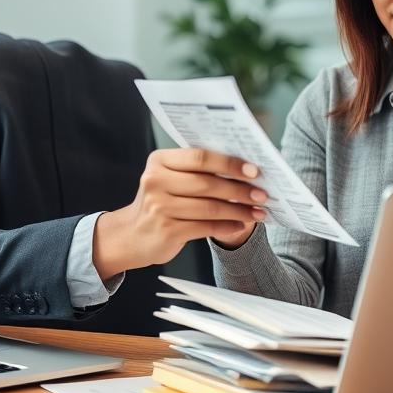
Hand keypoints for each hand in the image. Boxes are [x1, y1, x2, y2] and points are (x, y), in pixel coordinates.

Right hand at [91, 148, 266, 279]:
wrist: (130, 235)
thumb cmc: (160, 202)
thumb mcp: (168, 179)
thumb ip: (197, 171)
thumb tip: (243, 169)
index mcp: (159, 161)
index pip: (200, 157)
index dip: (229, 163)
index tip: (254, 170)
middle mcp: (156, 181)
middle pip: (207, 183)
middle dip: (239, 189)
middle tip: (262, 193)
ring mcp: (160, 207)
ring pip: (209, 207)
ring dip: (238, 210)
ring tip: (258, 212)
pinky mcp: (167, 230)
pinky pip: (205, 227)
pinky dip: (227, 226)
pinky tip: (240, 225)